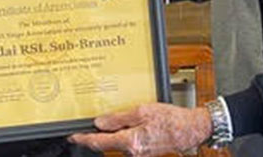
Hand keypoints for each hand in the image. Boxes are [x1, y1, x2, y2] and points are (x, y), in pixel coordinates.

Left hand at [68, 103, 211, 156]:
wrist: (190, 130)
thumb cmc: (171, 120)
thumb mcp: (142, 111)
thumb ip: (118, 118)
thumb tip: (100, 122)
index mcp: (130, 142)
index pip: (99, 142)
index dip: (84, 138)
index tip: (73, 136)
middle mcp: (133, 153)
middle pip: (107, 144)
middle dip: (100, 134)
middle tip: (95, 122)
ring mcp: (138, 155)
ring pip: (118, 143)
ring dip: (116, 132)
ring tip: (127, 118)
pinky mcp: (143, 153)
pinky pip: (128, 143)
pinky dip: (127, 134)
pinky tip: (135, 124)